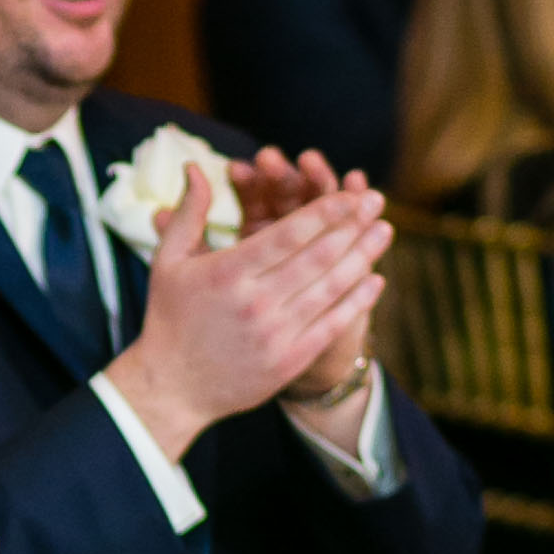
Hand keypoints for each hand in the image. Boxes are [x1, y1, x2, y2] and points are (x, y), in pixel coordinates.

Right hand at [105, 169, 388, 459]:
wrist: (172, 388)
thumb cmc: (170, 318)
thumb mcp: (168, 261)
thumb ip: (189, 213)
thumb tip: (195, 166)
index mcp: (227, 273)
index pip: (286, 235)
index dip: (324, 212)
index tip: (349, 194)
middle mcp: (255, 302)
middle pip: (316, 257)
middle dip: (352, 225)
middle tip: (377, 200)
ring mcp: (275, 334)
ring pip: (330, 288)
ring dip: (362, 256)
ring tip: (385, 231)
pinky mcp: (288, 361)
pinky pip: (330, 324)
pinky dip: (356, 301)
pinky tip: (376, 280)